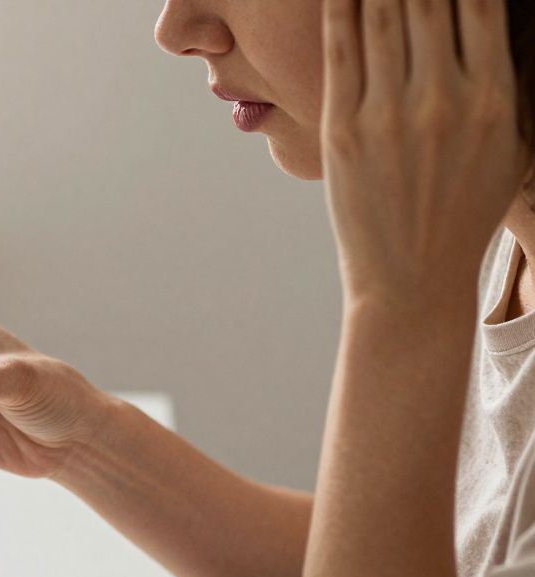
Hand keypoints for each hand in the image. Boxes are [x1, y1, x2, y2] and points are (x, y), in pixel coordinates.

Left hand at [321, 0, 527, 311]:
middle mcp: (443, 98)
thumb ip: (501, 78)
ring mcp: (389, 113)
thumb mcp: (509, 142)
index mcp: (494, 97)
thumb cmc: (465, 207)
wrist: (412, 275)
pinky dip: (340, 7)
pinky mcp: (343, 127)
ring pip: (381, 15)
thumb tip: (489, 20)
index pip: (480, 3)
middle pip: (426, 0)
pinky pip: (341, 51)